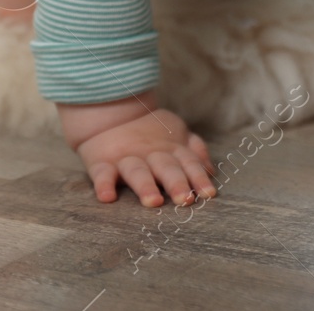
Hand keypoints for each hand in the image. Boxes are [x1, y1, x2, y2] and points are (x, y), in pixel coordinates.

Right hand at [75, 107, 219, 207]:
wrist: (109, 112)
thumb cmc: (149, 131)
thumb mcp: (177, 133)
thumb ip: (195, 150)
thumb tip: (211, 170)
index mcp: (170, 149)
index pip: (188, 163)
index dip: (198, 178)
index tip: (208, 194)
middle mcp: (151, 154)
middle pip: (166, 168)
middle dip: (176, 183)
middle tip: (185, 200)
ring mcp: (126, 158)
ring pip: (137, 171)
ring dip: (145, 185)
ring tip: (153, 201)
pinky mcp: (102, 163)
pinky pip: (102, 174)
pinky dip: (103, 185)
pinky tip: (107, 197)